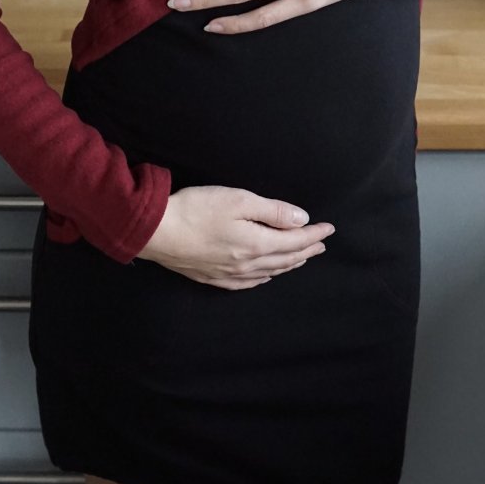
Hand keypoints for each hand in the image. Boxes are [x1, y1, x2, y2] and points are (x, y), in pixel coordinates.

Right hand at [136, 186, 335, 289]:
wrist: (156, 231)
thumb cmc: (196, 210)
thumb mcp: (238, 200)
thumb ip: (273, 212)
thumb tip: (301, 221)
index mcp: (256, 244)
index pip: (294, 240)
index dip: (314, 234)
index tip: (329, 228)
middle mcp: (247, 264)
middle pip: (285, 259)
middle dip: (307, 250)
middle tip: (321, 244)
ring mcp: (229, 273)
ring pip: (269, 272)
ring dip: (289, 264)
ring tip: (302, 258)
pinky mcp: (213, 276)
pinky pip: (248, 283)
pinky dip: (264, 278)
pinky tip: (266, 276)